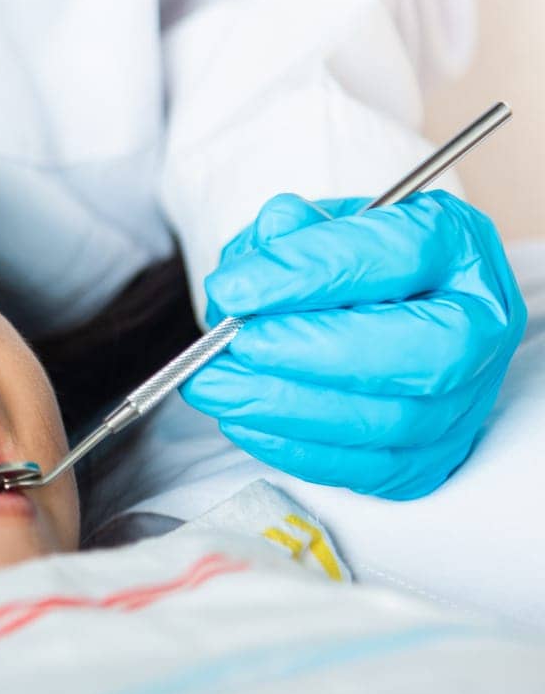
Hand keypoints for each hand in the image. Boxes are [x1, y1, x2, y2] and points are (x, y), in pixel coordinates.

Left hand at [181, 191, 525, 498]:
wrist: (366, 306)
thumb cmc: (340, 261)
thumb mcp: (314, 224)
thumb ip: (289, 235)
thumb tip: (260, 260)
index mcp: (458, 246)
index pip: (398, 255)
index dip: (310, 272)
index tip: (235, 286)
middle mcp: (479, 326)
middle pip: (417, 354)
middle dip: (309, 353)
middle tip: (233, 345)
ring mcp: (464, 399)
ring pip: (389, 421)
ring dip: (286, 407)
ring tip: (215, 385)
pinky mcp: (430, 456)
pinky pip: (367, 468)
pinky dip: (294, 447)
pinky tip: (242, 421)